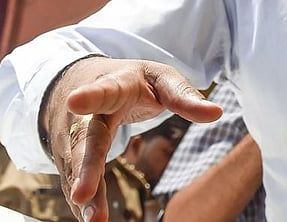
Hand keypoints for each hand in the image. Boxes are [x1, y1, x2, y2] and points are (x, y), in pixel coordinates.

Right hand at [44, 57, 221, 221]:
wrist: (84, 82)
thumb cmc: (133, 82)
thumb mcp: (162, 79)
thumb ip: (184, 96)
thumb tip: (217, 113)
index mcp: (114, 85)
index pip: (105, 90)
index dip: (91, 95)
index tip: (75, 100)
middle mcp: (87, 112)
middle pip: (86, 139)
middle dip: (85, 166)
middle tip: (82, 193)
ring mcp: (73, 136)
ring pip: (75, 166)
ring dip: (84, 194)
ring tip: (94, 220)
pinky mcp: (69, 156)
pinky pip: (74, 180)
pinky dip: (84, 202)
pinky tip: (90, 219)